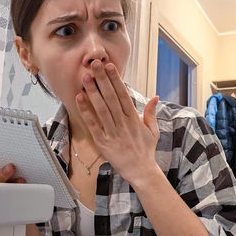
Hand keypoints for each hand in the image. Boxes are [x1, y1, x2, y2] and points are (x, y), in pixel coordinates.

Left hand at [77, 60, 160, 185]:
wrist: (141, 171)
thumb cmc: (146, 151)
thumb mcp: (153, 130)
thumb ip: (151, 113)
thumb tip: (155, 97)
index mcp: (134, 118)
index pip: (124, 94)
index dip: (116, 80)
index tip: (109, 66)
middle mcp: (123, 123)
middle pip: (111, 98)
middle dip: (102, 80)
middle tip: (94, 64)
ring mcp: (113, 133)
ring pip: (101, 109)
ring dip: (93, 92)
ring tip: (85, 78)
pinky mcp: (104, 143)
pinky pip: (94, 125)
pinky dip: (86, 112)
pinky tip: (80, 99)